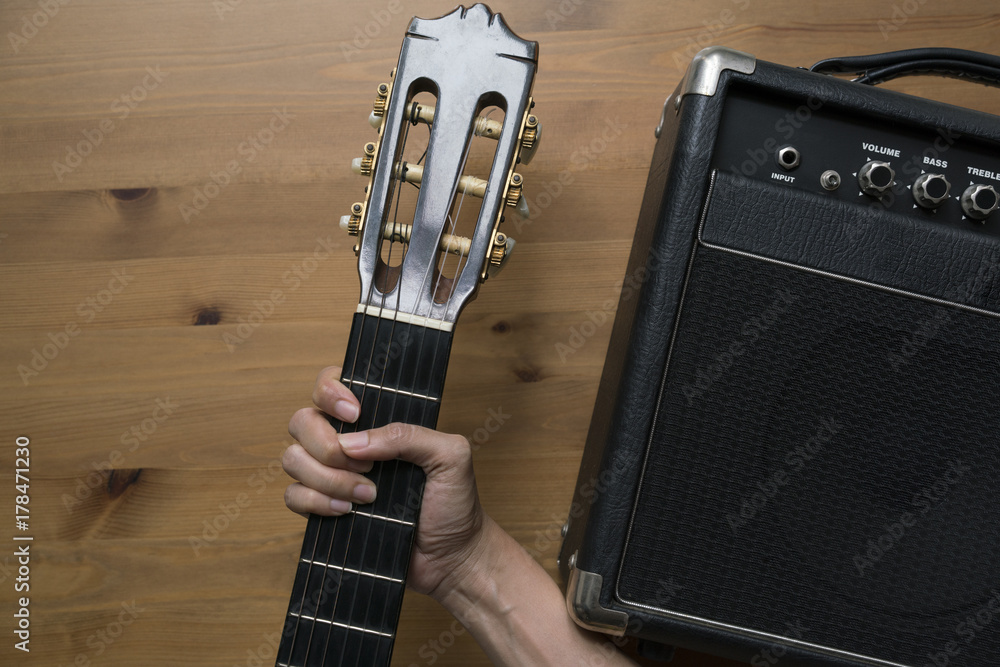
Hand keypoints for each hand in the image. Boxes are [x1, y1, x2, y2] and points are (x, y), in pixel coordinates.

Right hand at [283, 365, 489, 597]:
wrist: (451, 557)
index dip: (329, 392)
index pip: (331, 385)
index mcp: (376, 421)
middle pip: (302, 421)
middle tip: (367, 467)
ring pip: (293, 459)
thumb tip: (354, 443)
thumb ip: (410, 435)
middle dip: (326, 444)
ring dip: (327, 477)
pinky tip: (348, 511)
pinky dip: (316, 502)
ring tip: (367, 496)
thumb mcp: (450, 456)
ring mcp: (332, 475)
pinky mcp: (323, 509)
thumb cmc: (455, 503)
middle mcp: (349, 443)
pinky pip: (293, 496)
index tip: (354, 414)